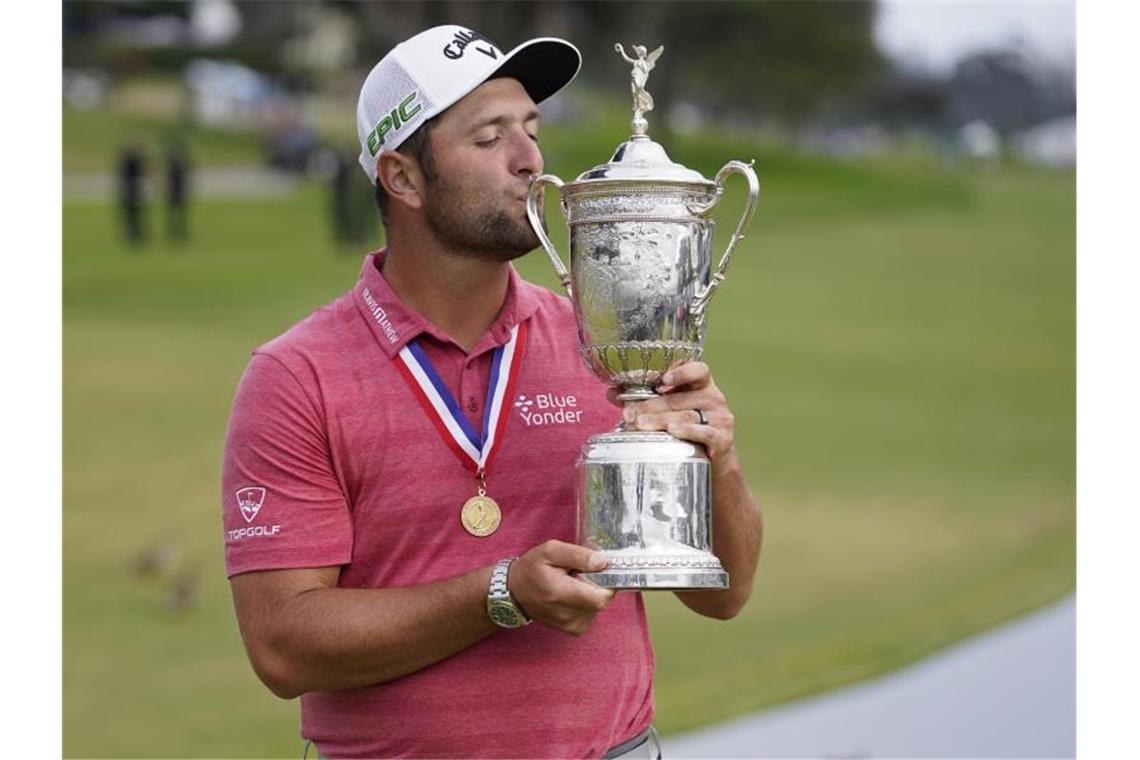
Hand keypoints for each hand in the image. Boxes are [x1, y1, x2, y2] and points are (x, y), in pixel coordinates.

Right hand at [509, 541, 615, 635]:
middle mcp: (568, 614)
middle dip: (598, 583)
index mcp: (561, 593)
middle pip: (602, 599)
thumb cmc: (533, 569)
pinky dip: (587, 602)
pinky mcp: (575, 629)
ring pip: (599, 605)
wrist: (516, 593)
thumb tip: (603, 562)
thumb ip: (578, 555)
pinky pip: (593, 612)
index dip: (606, 580)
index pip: (601, 597)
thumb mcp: (551, 551)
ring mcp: (572, 625)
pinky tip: (573, 595)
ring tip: (573, 584)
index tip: (597, 568)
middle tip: (580, 573)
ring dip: (591, 592)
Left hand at [615, 361, 737, 472]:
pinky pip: (704, 432)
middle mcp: (714, 399)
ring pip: (687, 415)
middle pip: (681, 398)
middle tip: (629, 412)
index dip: (682, 372)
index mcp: (702, 386)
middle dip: (651, 405)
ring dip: (661, 419)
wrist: (714, 464)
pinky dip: (687, 431)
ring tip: (640, 424)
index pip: (699, 370)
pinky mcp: (722, 439)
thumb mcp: (670, 411)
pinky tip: (672, 430)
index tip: (663, 378)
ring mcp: (720, 419)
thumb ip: (644, 399)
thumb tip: (612, 393)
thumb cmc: (688, 430)